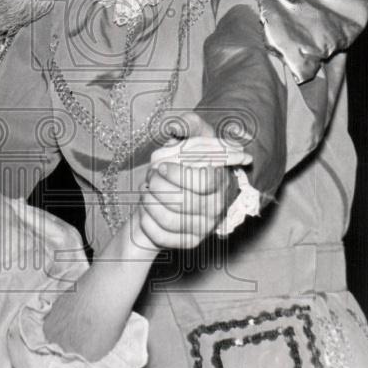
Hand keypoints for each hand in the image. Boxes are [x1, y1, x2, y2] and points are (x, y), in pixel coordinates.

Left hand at [135, 135, 250, 249]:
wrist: (166, 192)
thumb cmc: (179, 162)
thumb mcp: (186, 138)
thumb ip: (188, 125)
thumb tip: (176, 124)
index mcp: (222, 180)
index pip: (204, 181)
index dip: (177, 174)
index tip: (162, 167)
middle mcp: (217, 207)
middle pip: (184, 201)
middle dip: (158, 186)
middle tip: (151, 178)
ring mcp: (204, 227)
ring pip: (170, 219)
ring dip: (149, 203)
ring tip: (147, 193)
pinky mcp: (189, 242)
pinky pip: (161, 236)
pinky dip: (146, 221)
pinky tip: (147, 211)